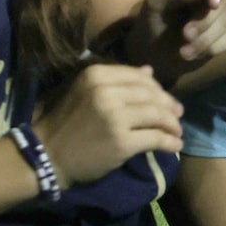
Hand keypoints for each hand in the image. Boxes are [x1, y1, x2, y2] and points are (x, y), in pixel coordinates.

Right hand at [33, 63, 182, 183]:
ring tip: (177, 132)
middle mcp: (106, 92)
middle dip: (168, 105)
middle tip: (178, 116)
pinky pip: (155, 138)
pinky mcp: (121, 142)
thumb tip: (149, 70)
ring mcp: (114, 117)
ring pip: (157, 115)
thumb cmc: (66, 123)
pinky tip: (175, 146)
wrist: (48, 155)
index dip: (157, 88)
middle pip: (150, 94)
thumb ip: (116, 80)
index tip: (165, 99)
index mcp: (96, 75)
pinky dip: (170, 142)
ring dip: (172, 124)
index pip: (138, 76)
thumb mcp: (85, 92)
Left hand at [130, 0, 225, 66]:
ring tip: (183, 52)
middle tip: (186, 35)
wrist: (153, 52)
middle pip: (222, 2)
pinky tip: (192, 52)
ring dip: (205, 40)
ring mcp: (221, 12)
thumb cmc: (152, 22)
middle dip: (204, 22)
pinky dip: (211, 48)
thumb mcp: (156, 3)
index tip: (213, 4)